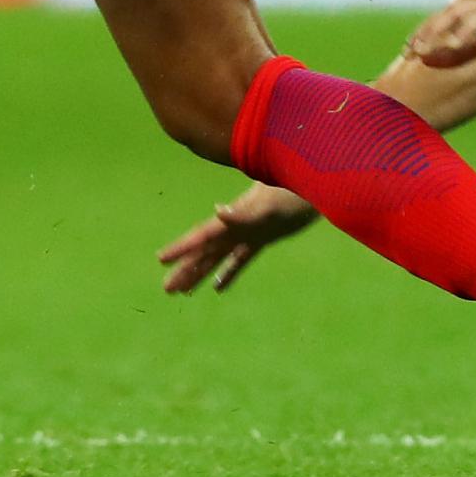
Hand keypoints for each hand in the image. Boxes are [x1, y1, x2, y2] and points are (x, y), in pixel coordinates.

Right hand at [156, 182, 318, 293]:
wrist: (315, 184)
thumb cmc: (292, 190)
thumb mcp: (269, 203)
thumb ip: (244, 211)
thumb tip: (218, 210)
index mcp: (234, 217)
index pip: (202, 235)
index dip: (181, 248)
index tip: (160, 259)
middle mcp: (237, 225)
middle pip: (206, 251)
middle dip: (186, 269)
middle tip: (166, 289)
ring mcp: (249, 232)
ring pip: (219, 257)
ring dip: (201, 273)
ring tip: (183, 292)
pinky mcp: (264, 238)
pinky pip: (241, 260)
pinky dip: (228, 274)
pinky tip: (218, 287)